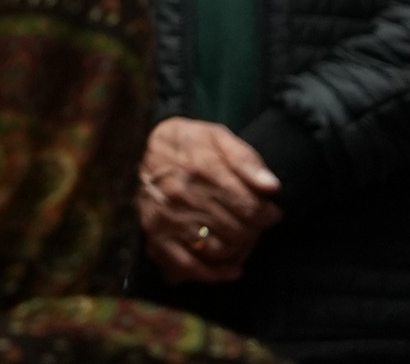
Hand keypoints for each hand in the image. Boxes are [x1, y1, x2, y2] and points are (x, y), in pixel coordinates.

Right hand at [139, 117, 281, 283]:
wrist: (138, 145)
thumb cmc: (187, 143)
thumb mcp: (217, 136)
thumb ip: (246, 159)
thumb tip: (271, 187)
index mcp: (202, 168)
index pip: (250, 207)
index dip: (268, 214)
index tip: (270, 212)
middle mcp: (183, 195)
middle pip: (237, 231)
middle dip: (255, 231)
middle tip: (256, 225)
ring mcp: (168, 218)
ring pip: (219, 250)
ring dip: (239, 250)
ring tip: (244, 239)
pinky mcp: (156, 235)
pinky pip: (189, 266)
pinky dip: (214, 274)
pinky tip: (231, 270)